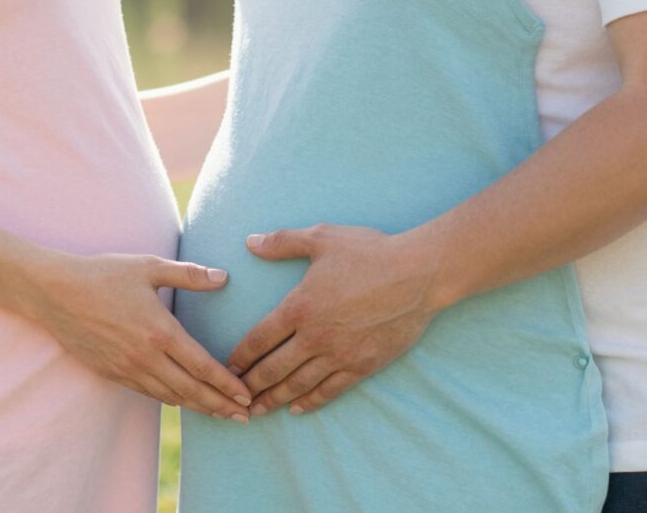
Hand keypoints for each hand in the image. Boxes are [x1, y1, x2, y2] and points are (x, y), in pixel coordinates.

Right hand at [29, 252, 252, 420]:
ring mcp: (126, 369)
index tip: (248, 395)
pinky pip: (147, 393)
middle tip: (245, 416)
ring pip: (170, 396)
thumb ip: (188, 274)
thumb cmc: (103, 274)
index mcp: (159, 331)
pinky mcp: (111, 373)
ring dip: (198, 407)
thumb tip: (224, 277)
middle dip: (220, 405)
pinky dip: (170, 400)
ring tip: (220, 413)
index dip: (227, 384)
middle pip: (191, 390)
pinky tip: (183, 400)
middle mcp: (145, 356)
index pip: (202, 366)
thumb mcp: (148, 267)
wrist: (54, 293)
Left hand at [229, 225, 440, 416]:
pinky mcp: (362, 365)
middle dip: (250, 385)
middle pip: (273, 369)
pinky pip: (330, 390)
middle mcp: (315, 336)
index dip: (241, 356)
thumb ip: (283, 241)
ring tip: (258, 410)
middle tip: (234, 396)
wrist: (418, 275)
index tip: (228, 366)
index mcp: (300, 307)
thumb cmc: (370, 252)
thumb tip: (250, 241)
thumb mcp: (322, 238)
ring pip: (298, 385)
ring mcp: (339, 355)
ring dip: (274, 399)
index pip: (259, 339)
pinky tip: (298, 408)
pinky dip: (311, 402)